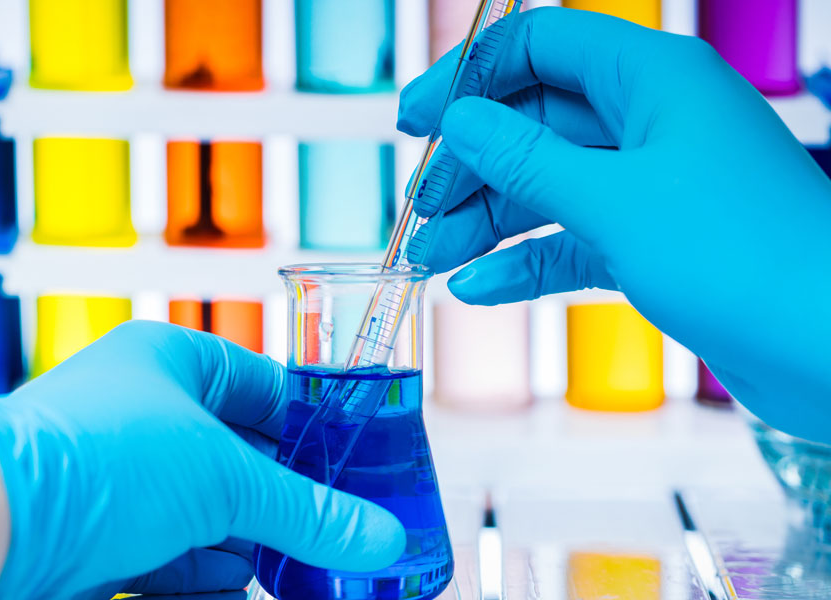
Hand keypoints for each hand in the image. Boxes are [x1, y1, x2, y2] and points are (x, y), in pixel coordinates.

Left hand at [0, 321, 403, 598]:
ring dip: (249, 552)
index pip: (262, 388)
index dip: (310, 429)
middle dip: (285, 506)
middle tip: (338, 537)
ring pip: (205, 519)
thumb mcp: (224, 479)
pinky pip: (169, 561)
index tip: (356, 468)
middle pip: (237, 463)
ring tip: (303, 577)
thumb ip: (307, 512)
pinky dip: (206, 582)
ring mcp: (120, 482)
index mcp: (171, 363)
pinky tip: (239, 595)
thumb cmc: (91, 456)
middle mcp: (143, 416)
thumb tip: (377, 536)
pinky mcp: (100, 540)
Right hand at [396, 7, 830, 439]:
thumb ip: (527, 158)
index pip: (540, 46)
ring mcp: (654, 186)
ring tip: (428, 261)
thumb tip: (461, 121)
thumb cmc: (742, 258)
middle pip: (534, 122)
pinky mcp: (657, 244)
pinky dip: (524, 263)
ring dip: (485, 222)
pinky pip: (573, 239)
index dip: (470, 78)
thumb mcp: (614, 201)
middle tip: (420, 214)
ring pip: (547, 186)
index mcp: (652, 78)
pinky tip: (477, 289)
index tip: (413, 123)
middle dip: (470, 167)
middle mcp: (653, 123)